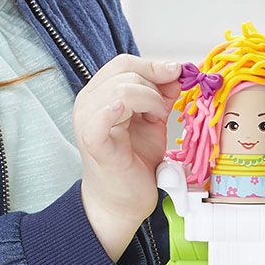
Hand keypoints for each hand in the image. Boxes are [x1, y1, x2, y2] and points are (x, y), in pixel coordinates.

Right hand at [74, 55, 181, 260]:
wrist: (122, 201)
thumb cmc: (133, 162)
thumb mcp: (152, 119)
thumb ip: (160, 94)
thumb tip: (176, 72)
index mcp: (99, 94)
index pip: (124, 63)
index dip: (154, 65)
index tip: (177, 74)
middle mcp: (88, 102)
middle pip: (125, 70)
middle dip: (155, 83)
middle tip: (164, 108)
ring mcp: (87, 120)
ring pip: (122, 87)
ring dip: (150, 99)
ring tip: (155, 119)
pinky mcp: (94, 140)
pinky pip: (104, 114)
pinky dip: (120, 107)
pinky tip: (128, 113)